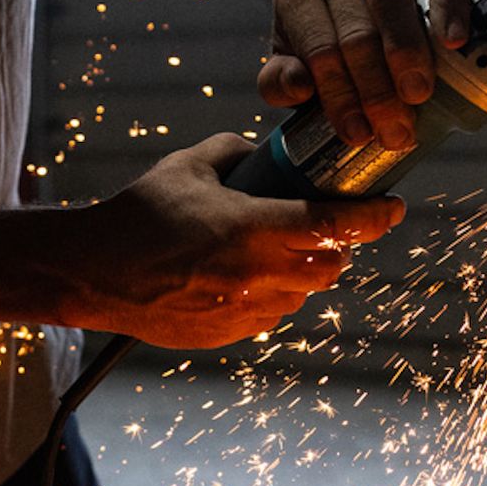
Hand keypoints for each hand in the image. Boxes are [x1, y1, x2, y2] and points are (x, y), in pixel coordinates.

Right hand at [67, 132, 402, 352]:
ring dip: (300, 274)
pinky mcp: (227, 334)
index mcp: (249, 228)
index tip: (393, 207)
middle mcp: (254, 274)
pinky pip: (269, 315)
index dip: (373, 217)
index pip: (333, 226)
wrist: (94, 272)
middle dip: (336, 248)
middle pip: (330, 268)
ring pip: (302, 295)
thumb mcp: (188, 166)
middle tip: (323, 229)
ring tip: (269, 252)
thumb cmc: (139, 214)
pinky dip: (269, 296)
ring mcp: (242, 310)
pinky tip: (239, 277)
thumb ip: (237, 151)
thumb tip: (266, 152)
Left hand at [258, 0, 472, 156]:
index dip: (339, 96)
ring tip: (419, 93)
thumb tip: (297, 87)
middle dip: (376, 87)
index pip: (317, 51)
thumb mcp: (295, 51)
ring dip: (405, 51)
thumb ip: (282, 79)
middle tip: (397, 129)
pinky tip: (455, 39)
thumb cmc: (330, 24)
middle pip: (354, 31)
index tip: (360, 134)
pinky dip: (448, 4)